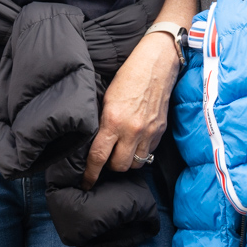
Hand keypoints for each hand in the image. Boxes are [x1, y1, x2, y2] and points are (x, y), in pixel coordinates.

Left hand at [82, 31, 181, 187]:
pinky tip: (135, 143)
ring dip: (127, 161)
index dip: (91, 174)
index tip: (86, 182)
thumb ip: (102, 122)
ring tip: (122, 152)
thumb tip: (94, 142)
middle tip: (106, 159)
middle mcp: (132, 130)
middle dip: (111, 167)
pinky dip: (141, 152)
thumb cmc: (128, 76)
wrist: (156, 64)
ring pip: (136, 164)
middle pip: (119, 166)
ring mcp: (148, 132)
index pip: (99, 157)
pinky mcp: (160, 131)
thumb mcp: (106, 98)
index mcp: (113, 121)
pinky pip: (149, 153)